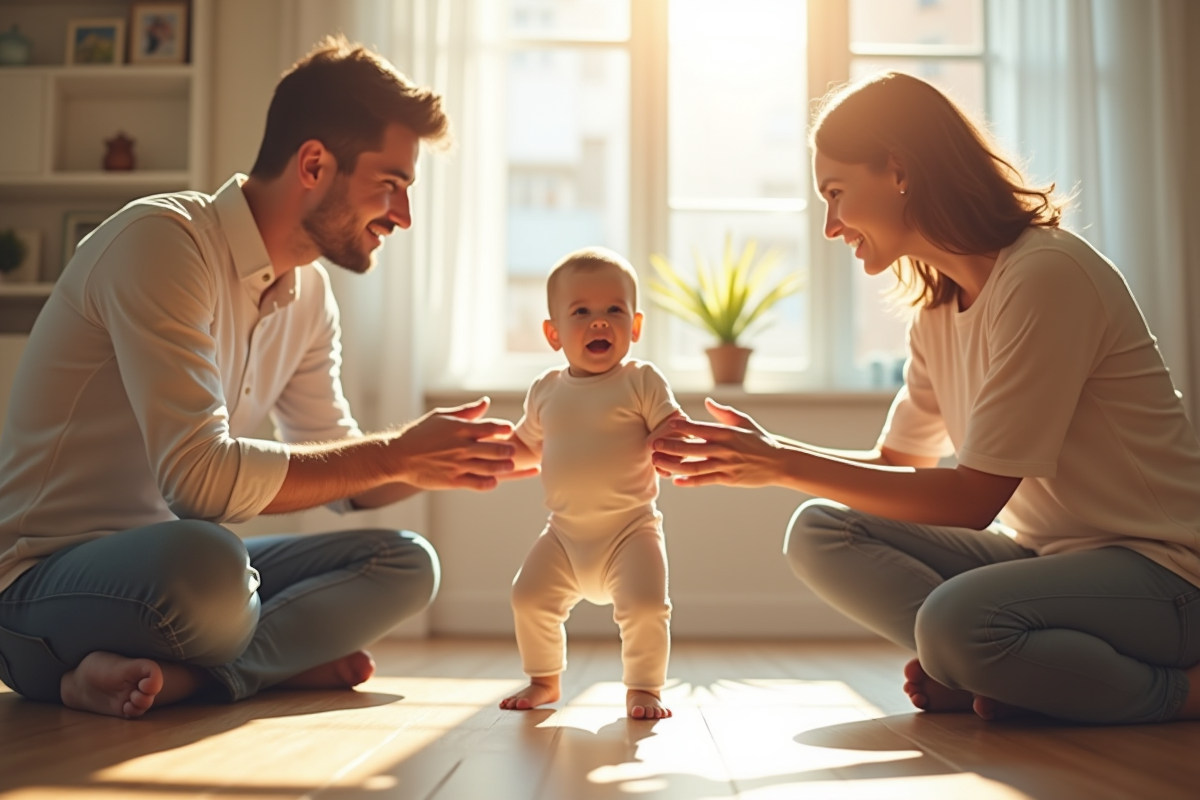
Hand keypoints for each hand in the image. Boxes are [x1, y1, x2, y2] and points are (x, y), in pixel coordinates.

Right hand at [392, 397, 538, 490]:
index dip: (504, 429)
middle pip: (495, 449)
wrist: (398, 455)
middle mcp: (462, 447)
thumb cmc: (420, 433)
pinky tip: (494, 481)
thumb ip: (467, 411)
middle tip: (513, 450)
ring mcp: (458, 465)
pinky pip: (477, 483)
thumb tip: (486, 402)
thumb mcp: (442, 416)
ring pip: (489, 467)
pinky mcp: (452, 480)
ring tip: (509, 465)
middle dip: (508, 450)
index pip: (491, 427)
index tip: (509, 430)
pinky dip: (489, 483)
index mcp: (460, 428)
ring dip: (503, 467)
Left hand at [650, 398, 786, 487]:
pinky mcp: (728, 479)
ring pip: (695, 467)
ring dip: (674, 466)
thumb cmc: (759, 440)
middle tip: (653, 445)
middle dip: (671, 447)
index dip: (683, 427)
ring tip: (658, 463)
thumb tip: (708, 402)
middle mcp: (725, 449)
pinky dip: (690, 482)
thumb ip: (724, 413)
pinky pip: (706, 481)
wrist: (779, 462)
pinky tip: (676, 481)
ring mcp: (726, 465)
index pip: (700, 428)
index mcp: (727, 432)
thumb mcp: (744, 422)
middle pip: (693, 448)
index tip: (667, 425)